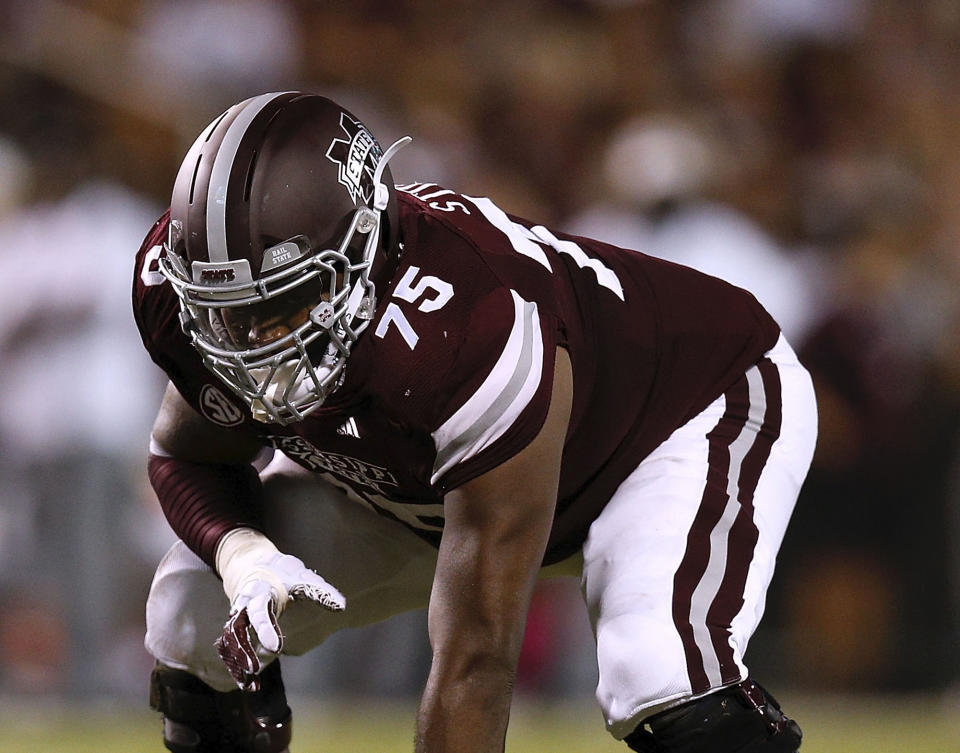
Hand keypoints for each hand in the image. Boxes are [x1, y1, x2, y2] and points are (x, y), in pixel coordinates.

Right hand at [215, 551, 344, 689]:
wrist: (254, 563)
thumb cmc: (283, 572)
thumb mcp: (302, 577)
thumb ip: (320, 592)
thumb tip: (342, 607)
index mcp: (260, 591)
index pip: (259, 610)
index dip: (265, 629)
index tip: (275, 649)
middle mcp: (243, 605)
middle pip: (238, 627)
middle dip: (244, 649)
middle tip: (253, 669)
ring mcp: (236, 617)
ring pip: (230, 640)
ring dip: (237, 661)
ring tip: (249, 683)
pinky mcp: (235, 627)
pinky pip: (229, 646)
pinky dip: (234, 664)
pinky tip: (246, 683)